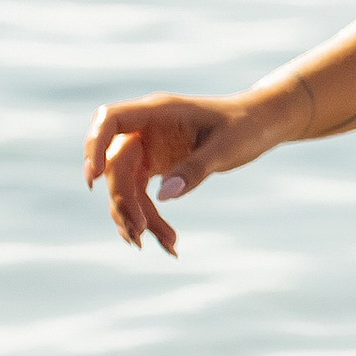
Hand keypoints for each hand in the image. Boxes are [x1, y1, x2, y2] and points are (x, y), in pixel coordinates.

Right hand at [85, 89, 276, 254]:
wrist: (263, 123)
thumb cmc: (246, 126)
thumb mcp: (226, 148)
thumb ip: (195, 169)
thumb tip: (163, 196)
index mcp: (159, 111)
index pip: (111, 120)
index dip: (94, 145)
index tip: (93, 177)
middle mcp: (147, 128)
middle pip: (116, 165)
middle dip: (124, 202)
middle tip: (141, 234)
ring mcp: (149, 147)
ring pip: (126, 186)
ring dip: (137, 217)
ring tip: (165, 244)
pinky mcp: (155, 165)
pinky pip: (140, 194)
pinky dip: (149, 217)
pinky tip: (167, 241)